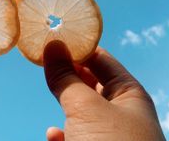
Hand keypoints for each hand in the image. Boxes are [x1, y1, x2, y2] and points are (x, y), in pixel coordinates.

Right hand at [43, 41, 165, 140]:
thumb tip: (52, 45)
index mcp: (128, 94)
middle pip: (88, 82)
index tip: (51, 37)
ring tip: (47, 90)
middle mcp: (120, 113)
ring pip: (79, 110)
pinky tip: (54, 136)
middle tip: (41, 60)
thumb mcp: (86, 108)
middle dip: (65, 73)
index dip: (77, 46)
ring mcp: (107, 135)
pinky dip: (63, 134)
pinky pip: (76, 136)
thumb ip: (67, 77)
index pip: (100, 58)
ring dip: (63, 103)